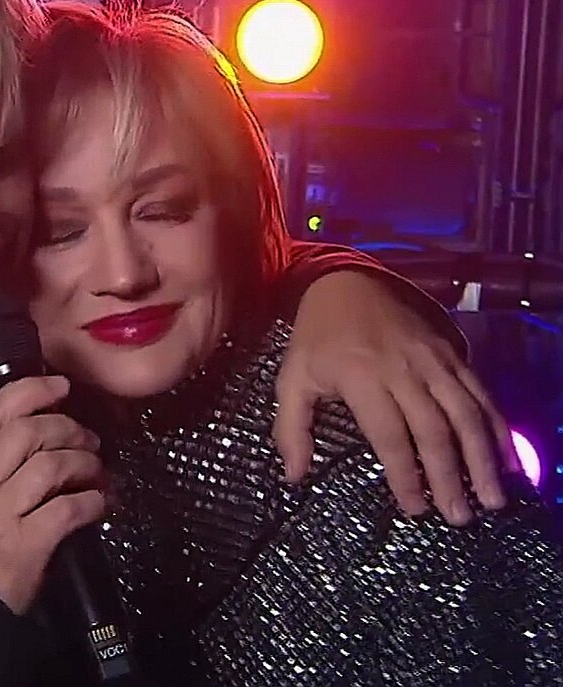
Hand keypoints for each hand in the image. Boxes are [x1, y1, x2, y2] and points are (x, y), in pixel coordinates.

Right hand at [0, 376, 106, 613]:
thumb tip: (40, 428)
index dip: (30, 390)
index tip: (60, 386)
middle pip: (26, 433)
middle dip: (65, 427)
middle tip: (86, 438)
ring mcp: (0, 515)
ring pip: (49, 466)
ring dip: (83, 463)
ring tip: (95, 470)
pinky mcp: (23, 546)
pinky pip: (66, 509)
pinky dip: (91, 501)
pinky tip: (98, 503)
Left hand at [274, 271, 517, 525]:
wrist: (348, 282)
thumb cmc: (317, 338)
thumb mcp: (292, 378)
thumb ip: (291, 428)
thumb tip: (294, 477)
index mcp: (361, 376)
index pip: (389, 434)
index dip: (404, 474)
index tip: (414, 508)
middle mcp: (404, 369)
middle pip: (434, 430)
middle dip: (449, 476)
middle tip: (460, 516)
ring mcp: (433, 360)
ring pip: (466, 414)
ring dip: (482, 459)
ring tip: (492, 498)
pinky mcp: (453, 353)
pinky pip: (480, 394)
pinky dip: (497, 427)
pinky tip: (507, 458)